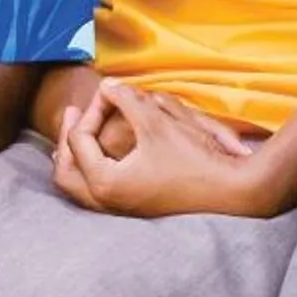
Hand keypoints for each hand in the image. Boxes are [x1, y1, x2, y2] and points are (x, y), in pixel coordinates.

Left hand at [52, 82, 277, 218]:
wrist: (231, 193)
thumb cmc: (194, 157)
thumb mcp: (156, 121)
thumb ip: (125, 99)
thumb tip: (107, 86)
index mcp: (106, 182)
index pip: (79, 140)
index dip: (92, 109)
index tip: (109, 92)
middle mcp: (108, 202)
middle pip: (65, 174)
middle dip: (66, 140)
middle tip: (74, 113)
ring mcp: (122, 209)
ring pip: (80, 187)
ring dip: (77, 158)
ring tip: (82, 131)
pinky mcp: (136, 208)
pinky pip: (99, 191)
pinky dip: (94, 170)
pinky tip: (107, 151)